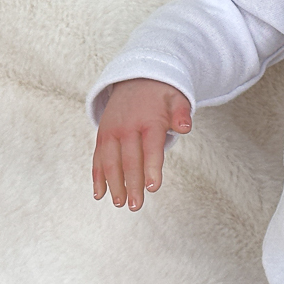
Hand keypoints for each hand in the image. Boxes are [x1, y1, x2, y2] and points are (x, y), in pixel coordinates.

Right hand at [92, 78, 191, 210]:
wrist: (136, 78)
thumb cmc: (161, 95)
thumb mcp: (177, 99)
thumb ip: (182, 114)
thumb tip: (185, 127)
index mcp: (149, 121)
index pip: (151, 147)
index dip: (152, 167)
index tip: (153, 187)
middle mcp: (127, 127)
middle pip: (129, 159)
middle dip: (132, 184)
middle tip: (136, 205)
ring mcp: (112, 132)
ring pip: (111, 161)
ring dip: (113, 184)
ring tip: (119, 203)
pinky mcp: (102, 135)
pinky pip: (98, 158)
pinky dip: (97, 176)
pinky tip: (99, 194)